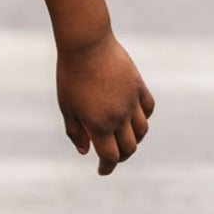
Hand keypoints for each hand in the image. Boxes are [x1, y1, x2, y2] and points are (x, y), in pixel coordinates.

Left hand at [56, 31, 154, 175]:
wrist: (86, 43)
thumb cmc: (70, 74)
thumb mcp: (66, 105)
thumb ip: (75, 131)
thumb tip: (86, 151)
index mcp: (100, 124)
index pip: (110, 157)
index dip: (107, 167)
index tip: (102, 170)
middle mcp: (120, 117)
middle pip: (129, 148)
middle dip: (121, 156)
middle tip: (112, 156)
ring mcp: (132, 101)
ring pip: (141, 131)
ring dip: (134, 139)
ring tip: (122, 137)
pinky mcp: (139, 86)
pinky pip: (148, 109)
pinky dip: (143, 118)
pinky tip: (134, 117)